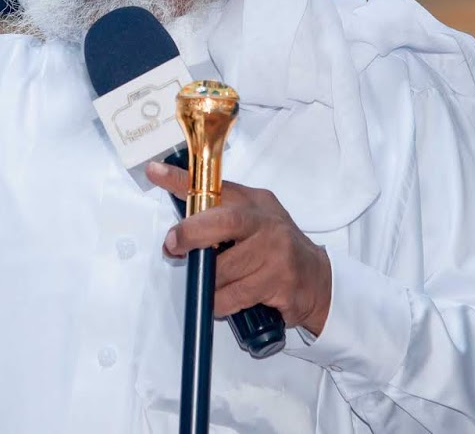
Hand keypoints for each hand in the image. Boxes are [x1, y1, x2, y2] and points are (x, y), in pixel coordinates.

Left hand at [147, 160, 332, 336]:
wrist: (319, 280)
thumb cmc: (277, 249)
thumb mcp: (254, 222)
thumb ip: (220, 218)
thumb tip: (176, 229)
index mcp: (255, 203)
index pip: (215, 187)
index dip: (182, 179)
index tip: (156, 172)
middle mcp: (267, 223)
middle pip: (223, 222)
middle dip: (191, 234)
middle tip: (174, 246)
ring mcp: (276, 253)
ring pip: (223, 269)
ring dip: (208, 281)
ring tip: (213, 283)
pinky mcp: (279, 283)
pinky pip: (233, 297)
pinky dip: (220, 302)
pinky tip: (227, 299)